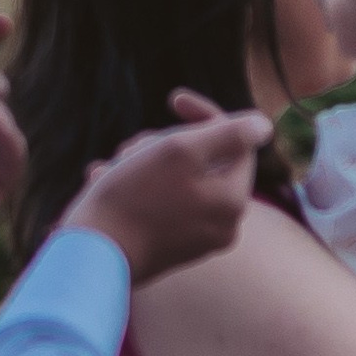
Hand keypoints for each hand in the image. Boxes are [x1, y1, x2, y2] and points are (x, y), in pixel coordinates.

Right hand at [67, 91, 275, 284]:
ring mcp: (197, 240)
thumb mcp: (180, 151)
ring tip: (112, 169)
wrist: (92, 256)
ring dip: (142, 162)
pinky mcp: (169, 248)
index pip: (238, 144)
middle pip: (204, 162)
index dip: (207, 116)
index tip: (174, 99)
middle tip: (130, 149)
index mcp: (233, 201)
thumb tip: (263, 125)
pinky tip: (103, 183)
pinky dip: (132, 187)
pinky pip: (159, 204)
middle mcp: (223, 226)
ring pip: (175, 179)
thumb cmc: (132, 198)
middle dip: (164, 144)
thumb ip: (228, 134)